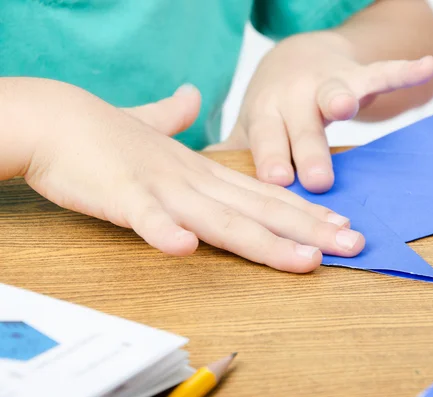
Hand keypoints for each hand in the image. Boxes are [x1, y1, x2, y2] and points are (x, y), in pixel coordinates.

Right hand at [9, 79, 364, 271]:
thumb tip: (189, 97)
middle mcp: (193, 180)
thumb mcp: (153, 133)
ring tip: (304, 260)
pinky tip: (185, 249)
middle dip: (309, 231)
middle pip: (260, 210)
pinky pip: (145, 217)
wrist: (53, 119)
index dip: (305, 211)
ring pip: (220, 219)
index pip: (264, 193)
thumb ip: (176, 120)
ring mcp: (161, 188)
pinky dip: (164, 232)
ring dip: (264, 241)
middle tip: (353, 245)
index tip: (341, 224)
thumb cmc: (105, 134)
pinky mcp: (121, 195)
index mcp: (203, 172)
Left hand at [206, 31, 432, 192]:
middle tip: (319, 179)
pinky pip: (381, 71)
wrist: (298, 57)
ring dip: (340, 98)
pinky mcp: (356, 73)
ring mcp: (325, 83)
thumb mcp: (255, 128)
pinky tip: (426, 66)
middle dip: (309, 150)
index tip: (279, 181)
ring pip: (333, 94)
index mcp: (265, 114)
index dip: (272, 158)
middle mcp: (293, 97)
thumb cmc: (275, 106)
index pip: (267, 140)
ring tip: (345, 106)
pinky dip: (403, 70)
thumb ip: (237, 155)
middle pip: (301, 126)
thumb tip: (200, 184)